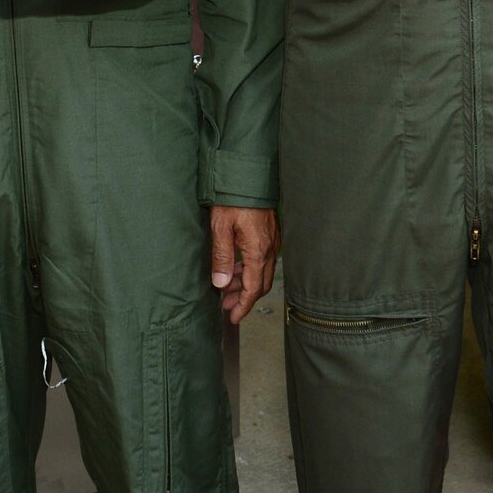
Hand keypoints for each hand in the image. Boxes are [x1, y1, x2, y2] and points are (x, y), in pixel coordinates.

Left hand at [209, 206, 278, 324]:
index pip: (253, 288)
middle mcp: (269, 249)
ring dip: (246, 284)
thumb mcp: (221, 228)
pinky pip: (262, 260)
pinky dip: (250, 270)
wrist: (248, 175)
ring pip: (261, 272)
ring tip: (227, 289)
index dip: (244, 306)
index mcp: (258, 251)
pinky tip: (236, 269)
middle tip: (227, 306)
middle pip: (260, 284)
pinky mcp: (270, 234)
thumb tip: (221, 284)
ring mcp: (272, 242)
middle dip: (244, 298)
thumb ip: (222, 257)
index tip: (233, 317)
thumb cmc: (233, 199)